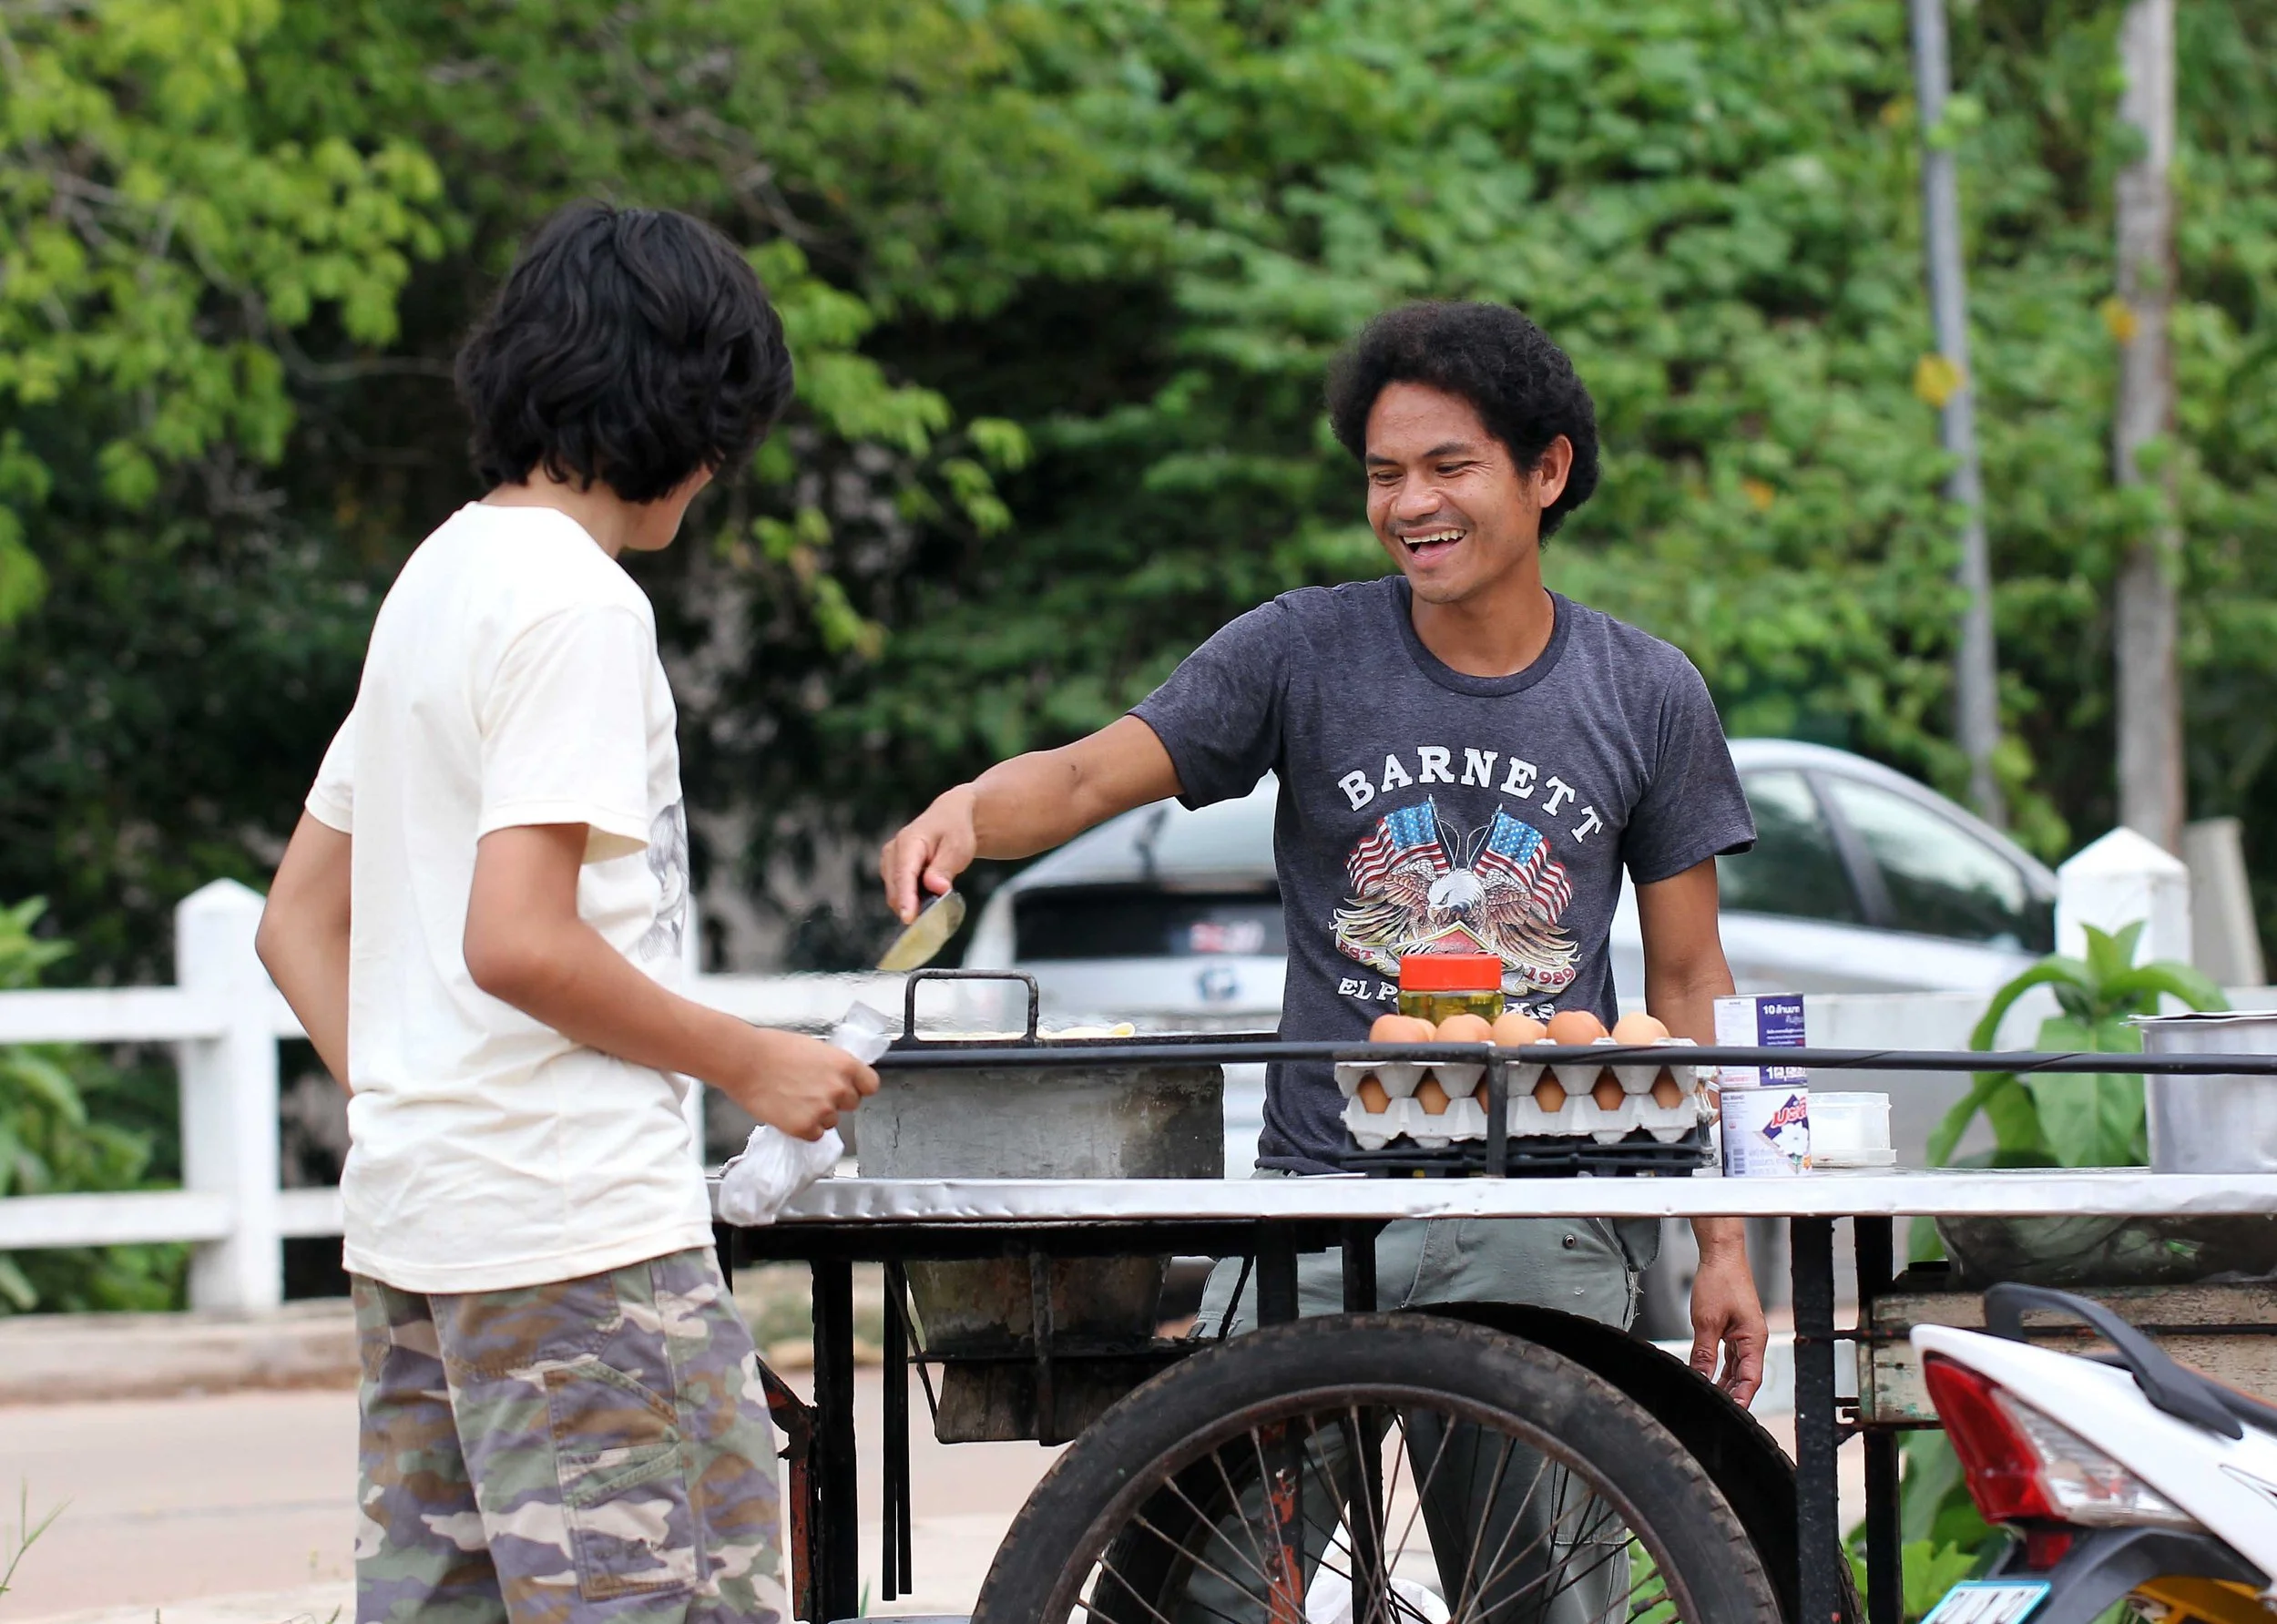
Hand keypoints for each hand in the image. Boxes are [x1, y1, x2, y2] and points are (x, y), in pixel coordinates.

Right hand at [712, 1027, 878, 1141]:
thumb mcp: (815, 1048)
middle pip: (851, 1104)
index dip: (858, 1087)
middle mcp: (839, 1089)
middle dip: (835, 1101)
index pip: (870, 1085)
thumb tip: (839, 1077)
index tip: (849, 1088)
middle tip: (812, 1093)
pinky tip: (788, 1113)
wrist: (745, 1061)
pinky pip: (814, 1135)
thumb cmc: (773, 1048)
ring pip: (831, 1121)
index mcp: (845, 1065)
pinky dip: (803, 1128)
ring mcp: (823, 1110)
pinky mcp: (804, 1128)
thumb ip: (832, 1066)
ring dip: (817, 1115)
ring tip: (794, 1100)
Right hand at [880, 784, 977, 922]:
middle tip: (937, 916)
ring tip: (936, 900)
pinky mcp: (890, 872)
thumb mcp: (958, 847)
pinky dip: (911, 901)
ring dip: (912, 904)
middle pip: (896, 889)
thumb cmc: (955, 831)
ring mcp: (889, 862)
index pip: (905, 874)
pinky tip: (928, 897)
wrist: (949, 818)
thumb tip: (935, 888)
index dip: (906, 898)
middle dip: (912, 906)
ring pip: (895, 894)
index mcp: (909, 841)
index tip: (908, 919)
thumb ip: (945, 868)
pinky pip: (898, 893)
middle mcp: (892, 852)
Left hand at [1688, 1245, 1767, 1406]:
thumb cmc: (1720, 1280)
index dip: (1742, 1398)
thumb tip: (1700, 1377)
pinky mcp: (1734, 1327)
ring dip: (1725, 1383)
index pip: (1751, 1378)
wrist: (1720, 1255)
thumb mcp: (1706, 1322)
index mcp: (1753, 1338)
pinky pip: (1730, 1354)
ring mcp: (1744, 1333)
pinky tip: (1710, 1376)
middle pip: (1745, 1376)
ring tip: (1712, 1398)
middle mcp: (1752, 1338)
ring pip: (1737, 1367)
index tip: (1731, 1413)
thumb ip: (1704, 1353)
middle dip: (1733, 1394)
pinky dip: (1721, 1367)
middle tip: (1717, 1410)